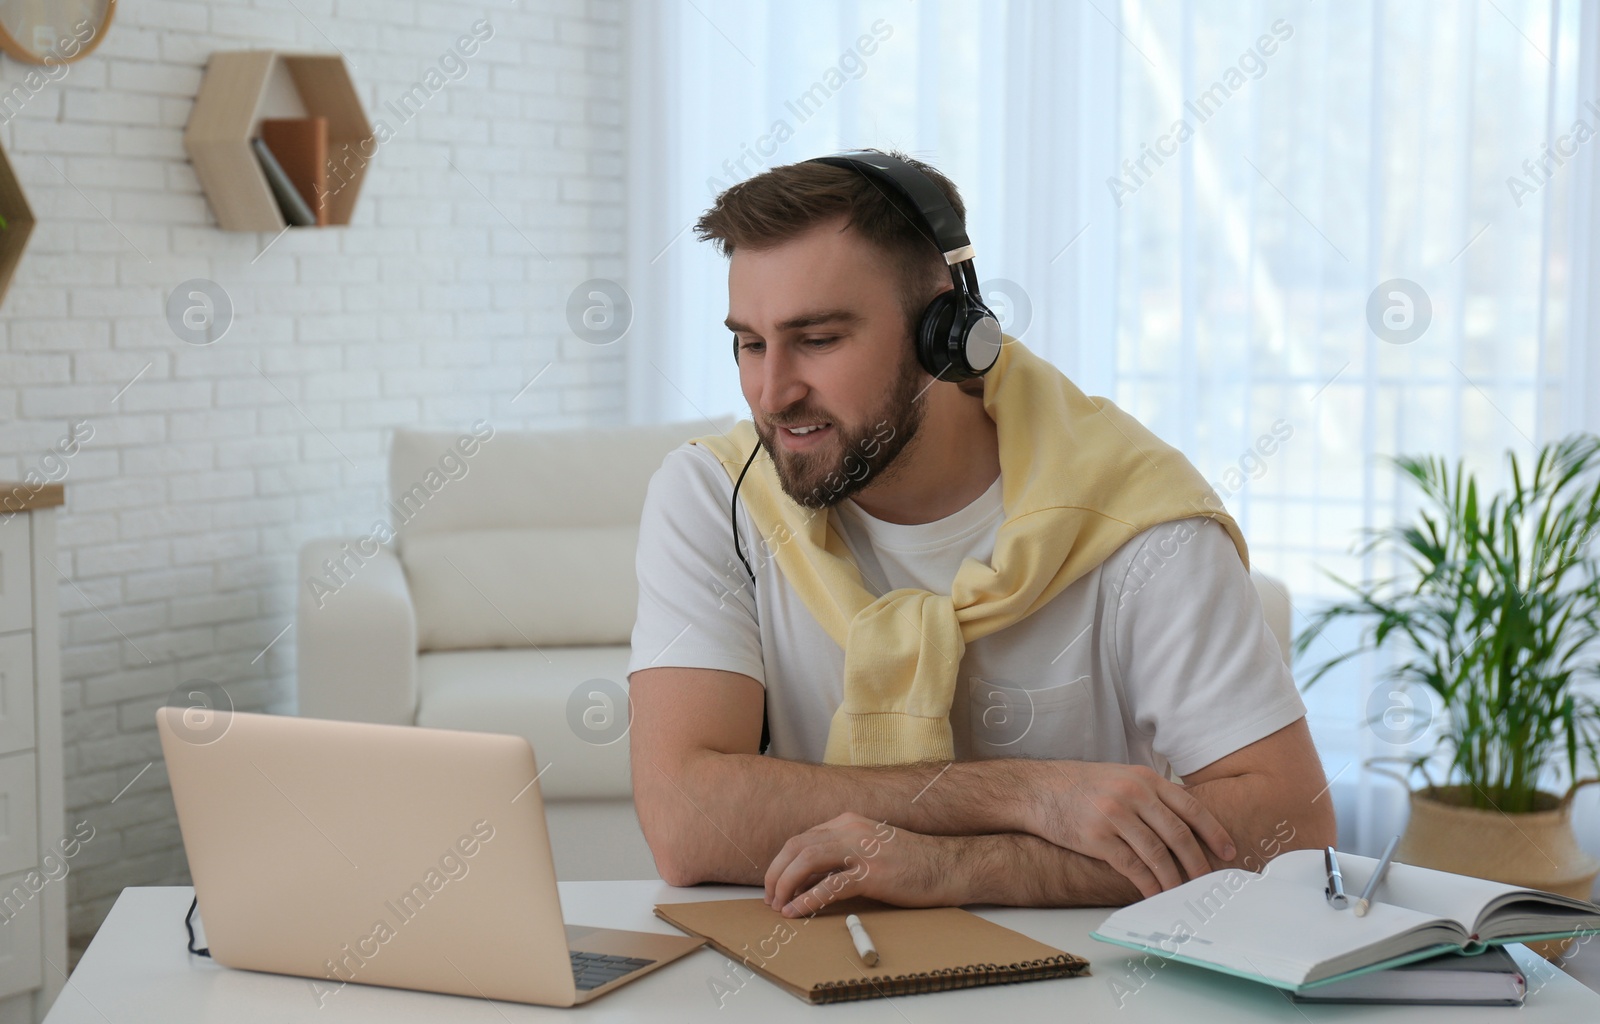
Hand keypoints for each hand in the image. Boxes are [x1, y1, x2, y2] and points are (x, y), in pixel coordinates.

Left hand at [762, 812, 959, 916]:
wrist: (947, 867)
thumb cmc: (910, 863)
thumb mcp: (869, 849)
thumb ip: (841, 856)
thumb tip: (807, 880)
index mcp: (847, 823)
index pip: (800, 839)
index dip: (780, 864)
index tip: (774, 886)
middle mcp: (851, 830)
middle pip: (797, 847)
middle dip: (776, 874)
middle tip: (770, 899)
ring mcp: (862, 850)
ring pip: (807, 861)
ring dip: (786, 885)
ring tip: (779, 906)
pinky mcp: (872, 873)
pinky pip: (831, 885)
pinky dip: (808, 899)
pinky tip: (797, 911)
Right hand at [1024, 761, 1234, 897]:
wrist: (1038, 789)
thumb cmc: (1080, 786)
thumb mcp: (1120, 777)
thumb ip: (1149, 794)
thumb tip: (1182, 822)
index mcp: (1144, 779)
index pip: (1190, 808)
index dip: (1213, 831)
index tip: (1229, 851)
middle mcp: (1133, 795)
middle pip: (1178, 834)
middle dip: (1198, 862)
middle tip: (1209, 881)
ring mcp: (1115, 816)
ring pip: (1158, 853)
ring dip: (1174, 878)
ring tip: (1183, 894)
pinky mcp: (1097, 837)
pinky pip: (1131, 866)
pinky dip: (1147, 883)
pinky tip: (1154, 893)